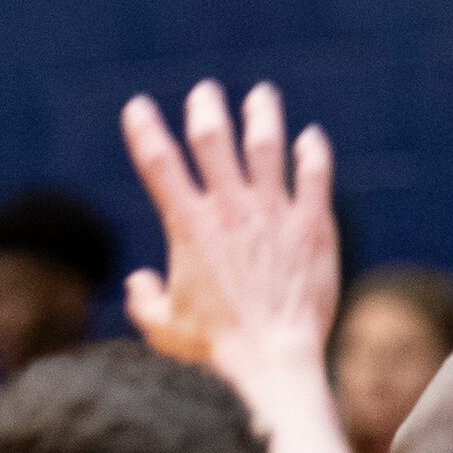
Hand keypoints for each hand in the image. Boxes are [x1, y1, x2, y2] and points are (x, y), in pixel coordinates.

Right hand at [120, 80, 339, 372]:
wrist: (273, 360)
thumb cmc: (217, 351)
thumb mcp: (164, 329)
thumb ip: (145, 301)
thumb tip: (138, 282)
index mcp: (189, 227)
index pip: (158, 163)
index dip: (144, 129)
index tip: (137, 107)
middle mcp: (230, 209)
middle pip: (213, 139)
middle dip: (206, 109)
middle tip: (205, 92)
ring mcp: (274, 213)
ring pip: (266, 146)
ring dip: (261, 116)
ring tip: (261, 96)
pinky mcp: (312, 226)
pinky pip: (314, 176)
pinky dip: (312, 152)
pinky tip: (310, 138)